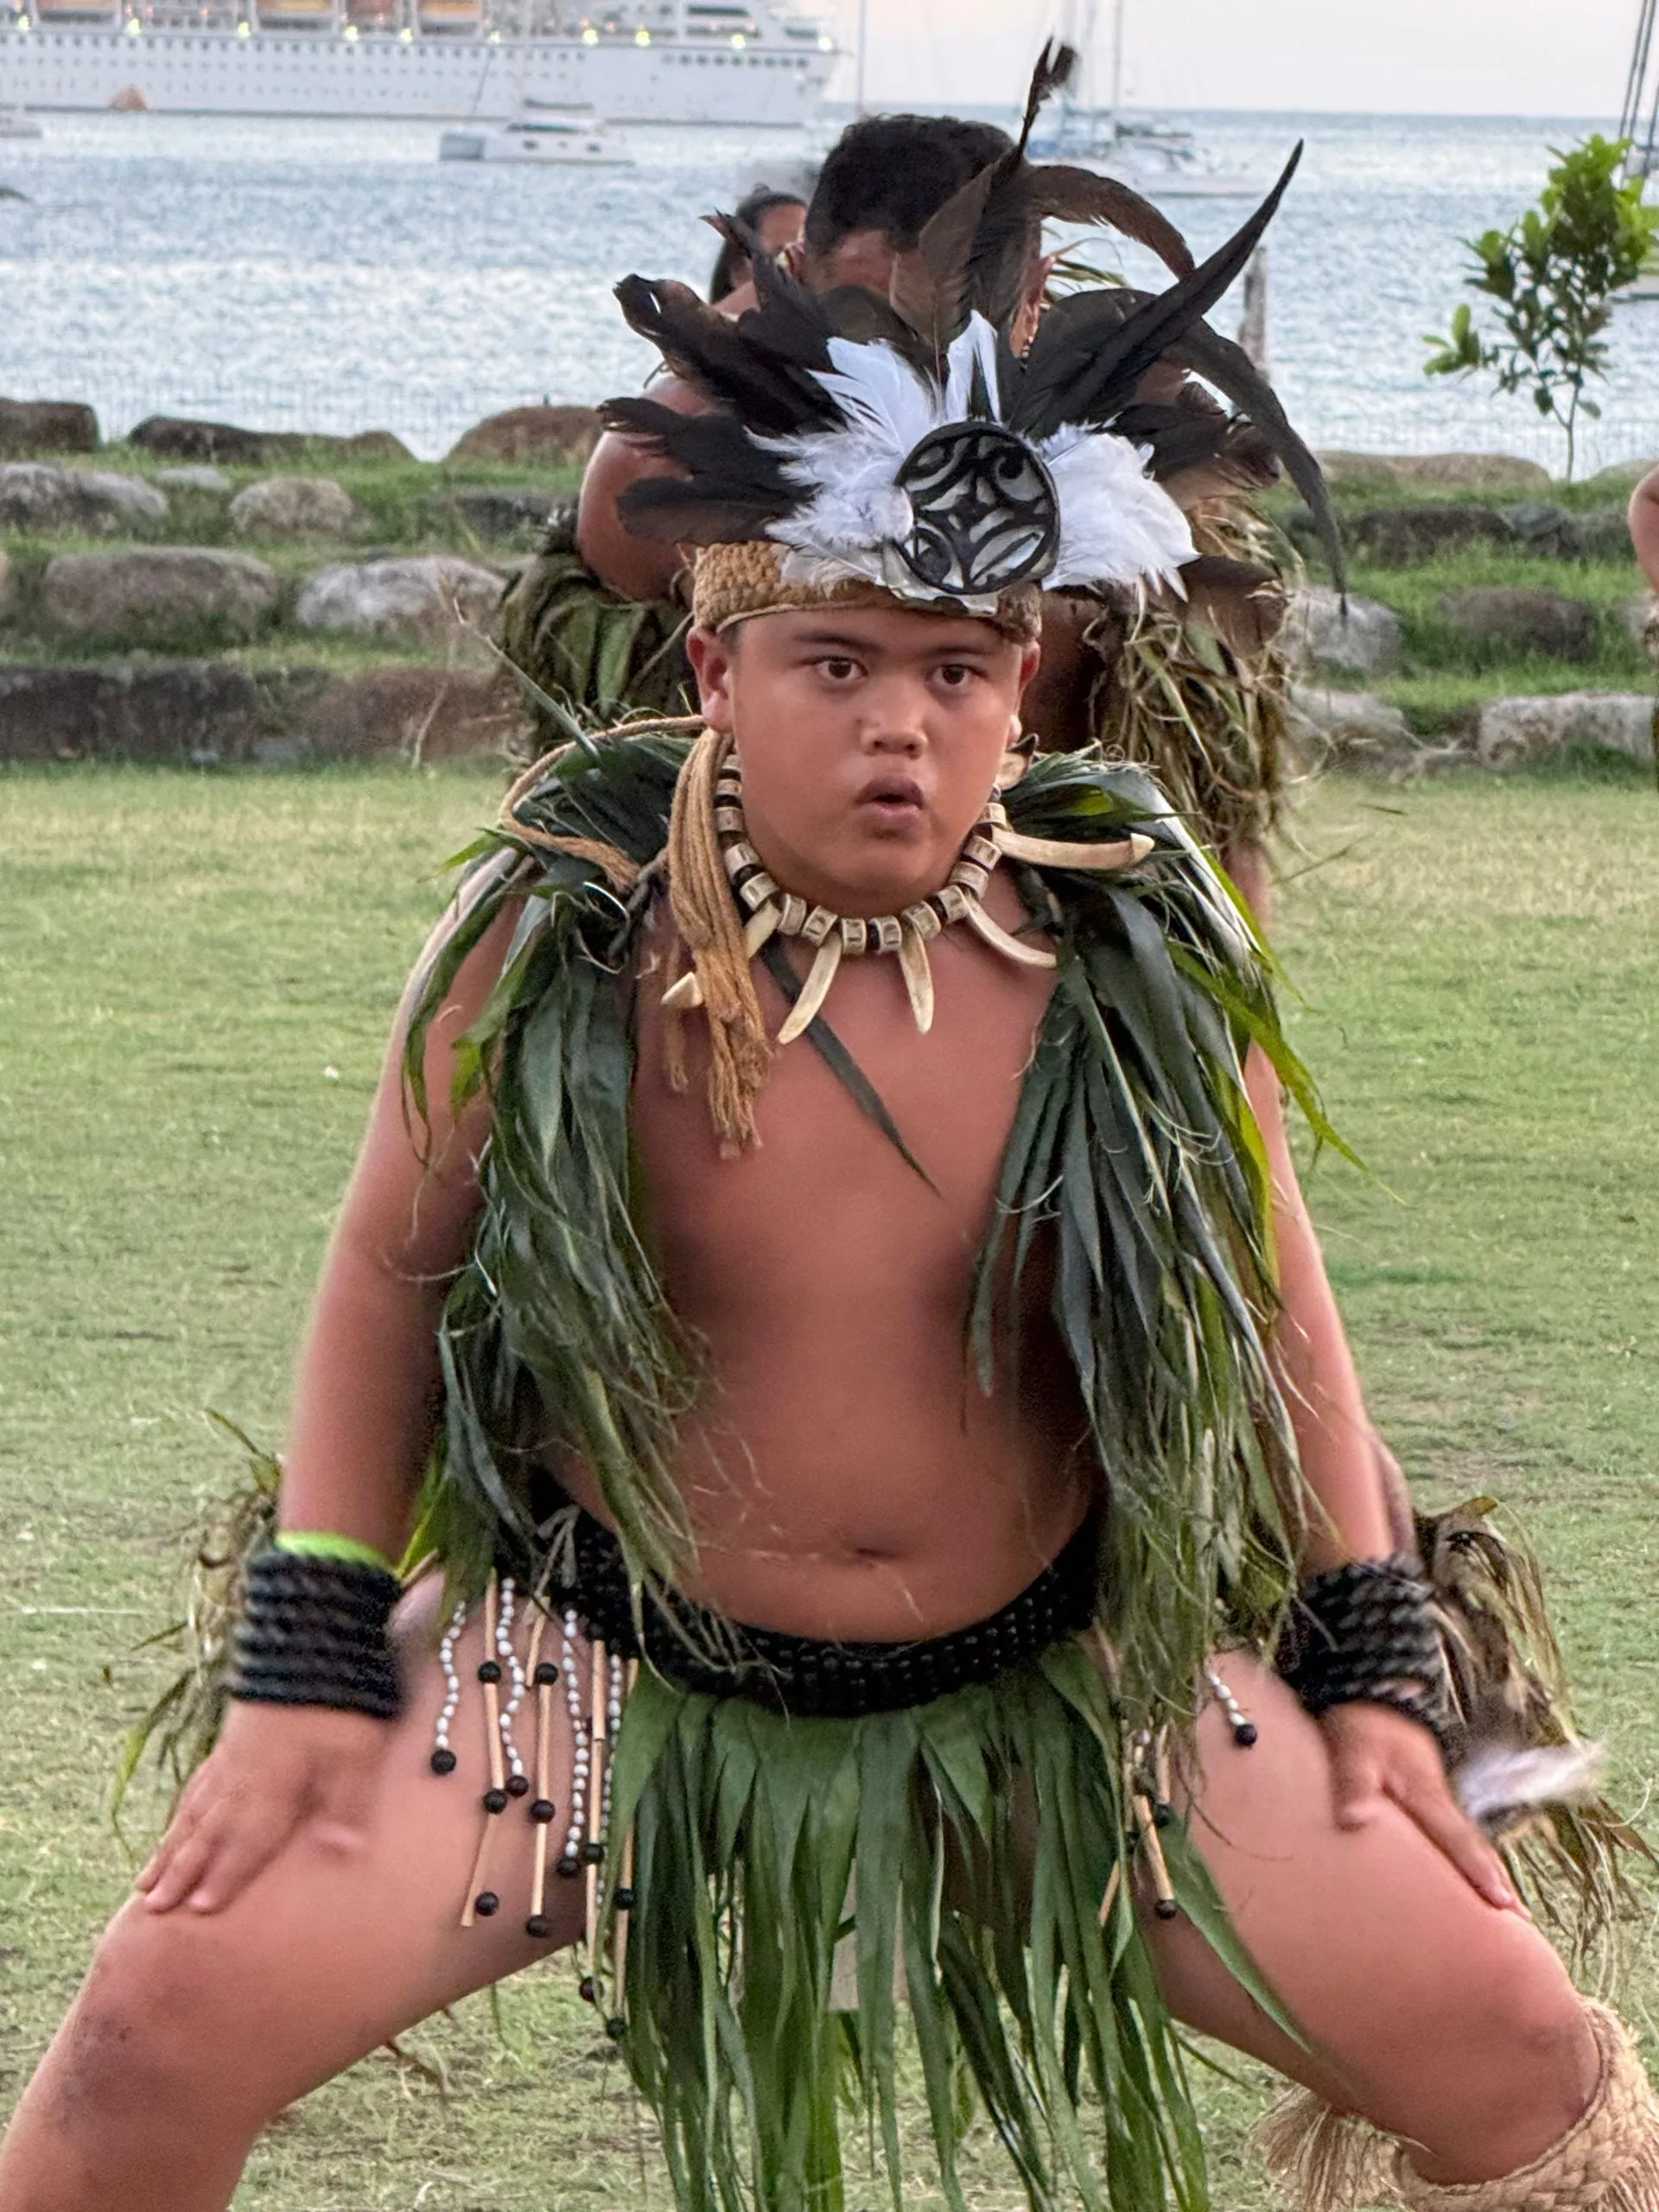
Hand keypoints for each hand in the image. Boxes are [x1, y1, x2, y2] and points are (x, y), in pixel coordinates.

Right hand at [136, 1701, 392, 1916]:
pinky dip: (180, 1807)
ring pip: (193, 1808)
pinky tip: (175, 1817)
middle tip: (150, 1908)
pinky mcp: (231, 1733)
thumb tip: (341, 1855)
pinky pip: (197, 1781)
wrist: (311, 1637)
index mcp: (271, 1782)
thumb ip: (347, 1803)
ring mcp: (231, 1752)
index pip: (245, 1839)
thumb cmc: (340, 1700)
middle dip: (180, 1870)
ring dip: (171, 1846)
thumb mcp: (357, 1750)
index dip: (225, 1875)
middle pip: (206, 1829)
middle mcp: (242, 1773)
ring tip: (144, 1880)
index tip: (198, 1911)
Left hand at [1320, 1701, 1524, 1915]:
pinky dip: (1469, 1859)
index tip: (1504, 1903)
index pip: (1459, 1838)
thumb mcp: (1352, 1750)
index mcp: (1426, 1792)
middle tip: (1524, 1921)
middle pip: (1475, 1847)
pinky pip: (1453, 1836)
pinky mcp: (1426, 1798)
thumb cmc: (1361, 1725)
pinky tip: (1471, 1879)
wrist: (1369, 1697)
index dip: (1480, 1871)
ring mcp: (1437, 1799)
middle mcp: (1440, 1799)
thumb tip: (1355, 1819)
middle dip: (1498, 1881)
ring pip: (1468, 1843)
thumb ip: (1353, 1783)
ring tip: (1509, 1910)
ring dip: (1489, 1873)